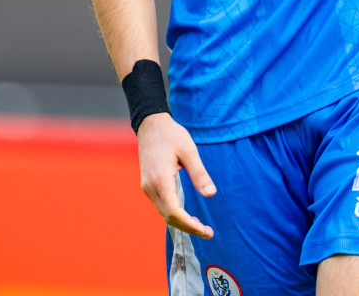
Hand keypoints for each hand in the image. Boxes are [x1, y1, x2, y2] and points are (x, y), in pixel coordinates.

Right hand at [137, 112, 217, 237]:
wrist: (150, 125)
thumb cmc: (171, 135)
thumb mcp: (189, 151)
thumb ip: (199, 173)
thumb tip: (211, 194)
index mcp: (160, 180)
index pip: (174, 212)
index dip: (190, 225)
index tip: (205, 230)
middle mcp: (150, 187)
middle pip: (168, 217)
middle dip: (188, 228)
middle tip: (208, 232)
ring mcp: (147, 187)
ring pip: (164, 213)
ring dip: (181, 222)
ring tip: (200, 226)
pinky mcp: (148, 185)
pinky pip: (161, 206)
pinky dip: (174, 214)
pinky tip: (187, 215)